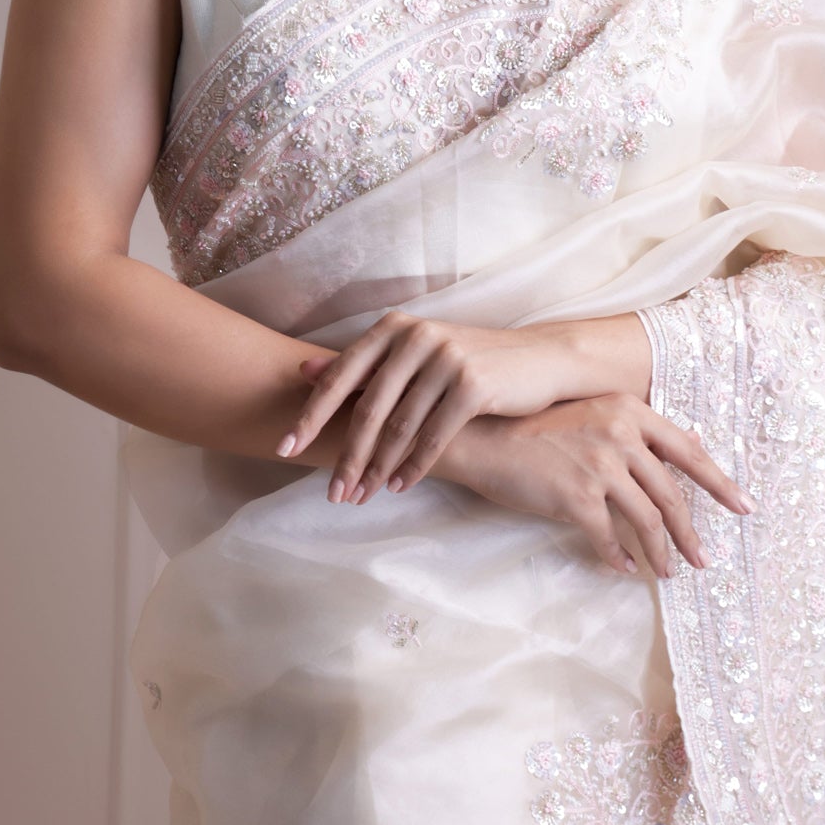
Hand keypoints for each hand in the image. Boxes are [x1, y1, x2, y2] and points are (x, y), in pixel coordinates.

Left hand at [273, 310, 601, 503]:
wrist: (540, 360)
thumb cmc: (470, 360)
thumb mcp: (415, 352)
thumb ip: (363, 363)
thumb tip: (301, 372)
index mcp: (395, 327)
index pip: (341, 376)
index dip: (310, 415)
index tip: (284, 449)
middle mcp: (416, 337)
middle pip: (367, 408)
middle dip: (346, 456)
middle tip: (330, 492)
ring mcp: (446, 359)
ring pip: (399, 427)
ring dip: (377, 468)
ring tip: (360, 497)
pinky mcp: (473, 385)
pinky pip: (433, 436)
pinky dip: (414, 466)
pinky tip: (399, 487)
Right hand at [435, 394, 752, 579]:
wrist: (483, 439)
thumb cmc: (537, 429)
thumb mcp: (594, 415)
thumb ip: (640, 429)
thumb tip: (694, 439)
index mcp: (629, 411)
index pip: (689, 452)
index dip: (720, 483)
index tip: (744, 507)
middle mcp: (620, 434)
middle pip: (672, 494)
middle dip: (692, 533)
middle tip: (706, 560)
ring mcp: (600, 466)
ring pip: (647, 520)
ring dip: (662, 553)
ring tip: (669, 572)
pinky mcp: (576, 497)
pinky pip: (609, 538)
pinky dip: (619, 557)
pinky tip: (623, 568)